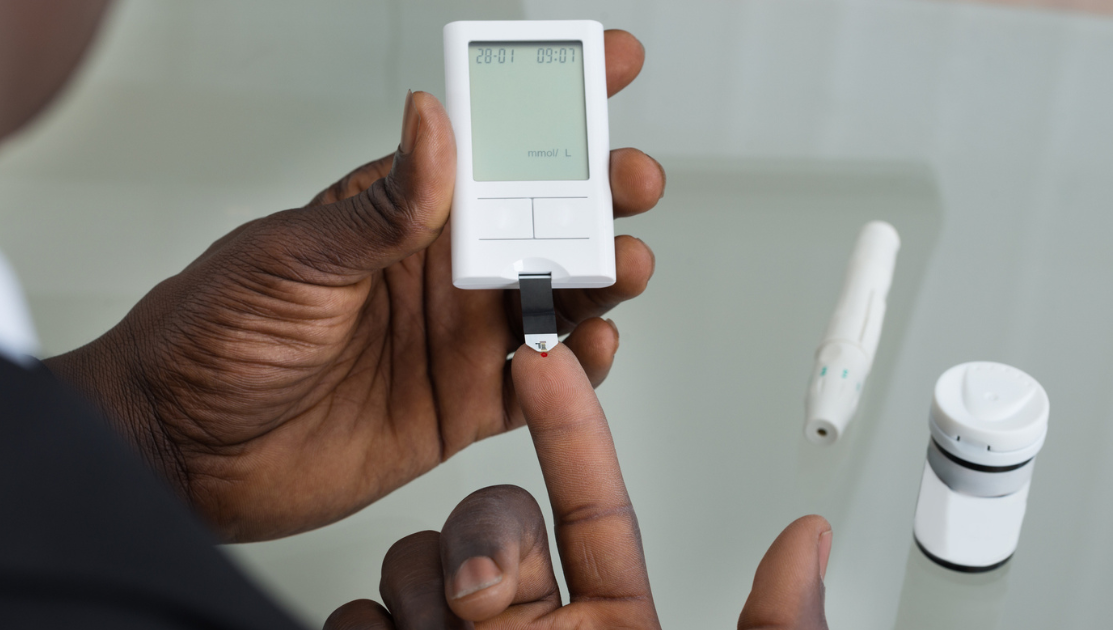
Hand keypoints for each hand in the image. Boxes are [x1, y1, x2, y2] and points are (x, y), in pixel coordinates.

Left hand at [44, 30, 664, 541]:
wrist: (184, 450)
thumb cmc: (215, 336)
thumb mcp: (295, 254)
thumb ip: (381, 205)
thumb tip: (435, 122)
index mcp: (400, 213)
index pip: (488, 144)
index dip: (551, 101)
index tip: (611, 64)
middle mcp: (437, 269)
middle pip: (544, 219)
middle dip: (600, 191)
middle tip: (630, 179)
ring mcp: (454, 336)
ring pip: (557, 295)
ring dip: (602, 276)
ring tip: (625, 264)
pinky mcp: (462, 404)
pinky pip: (540, 381)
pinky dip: (577, 364)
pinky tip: (593, 344)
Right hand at [322, 346, 833, 628]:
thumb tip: (808, 541)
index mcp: (608, 629)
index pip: (587, 502)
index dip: (567, 426)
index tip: (545, 360)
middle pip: (481, 521)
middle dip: (479, 539)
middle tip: (491, 598)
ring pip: (410, 565)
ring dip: (420, 593)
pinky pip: (353, 620)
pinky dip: (363, 628)